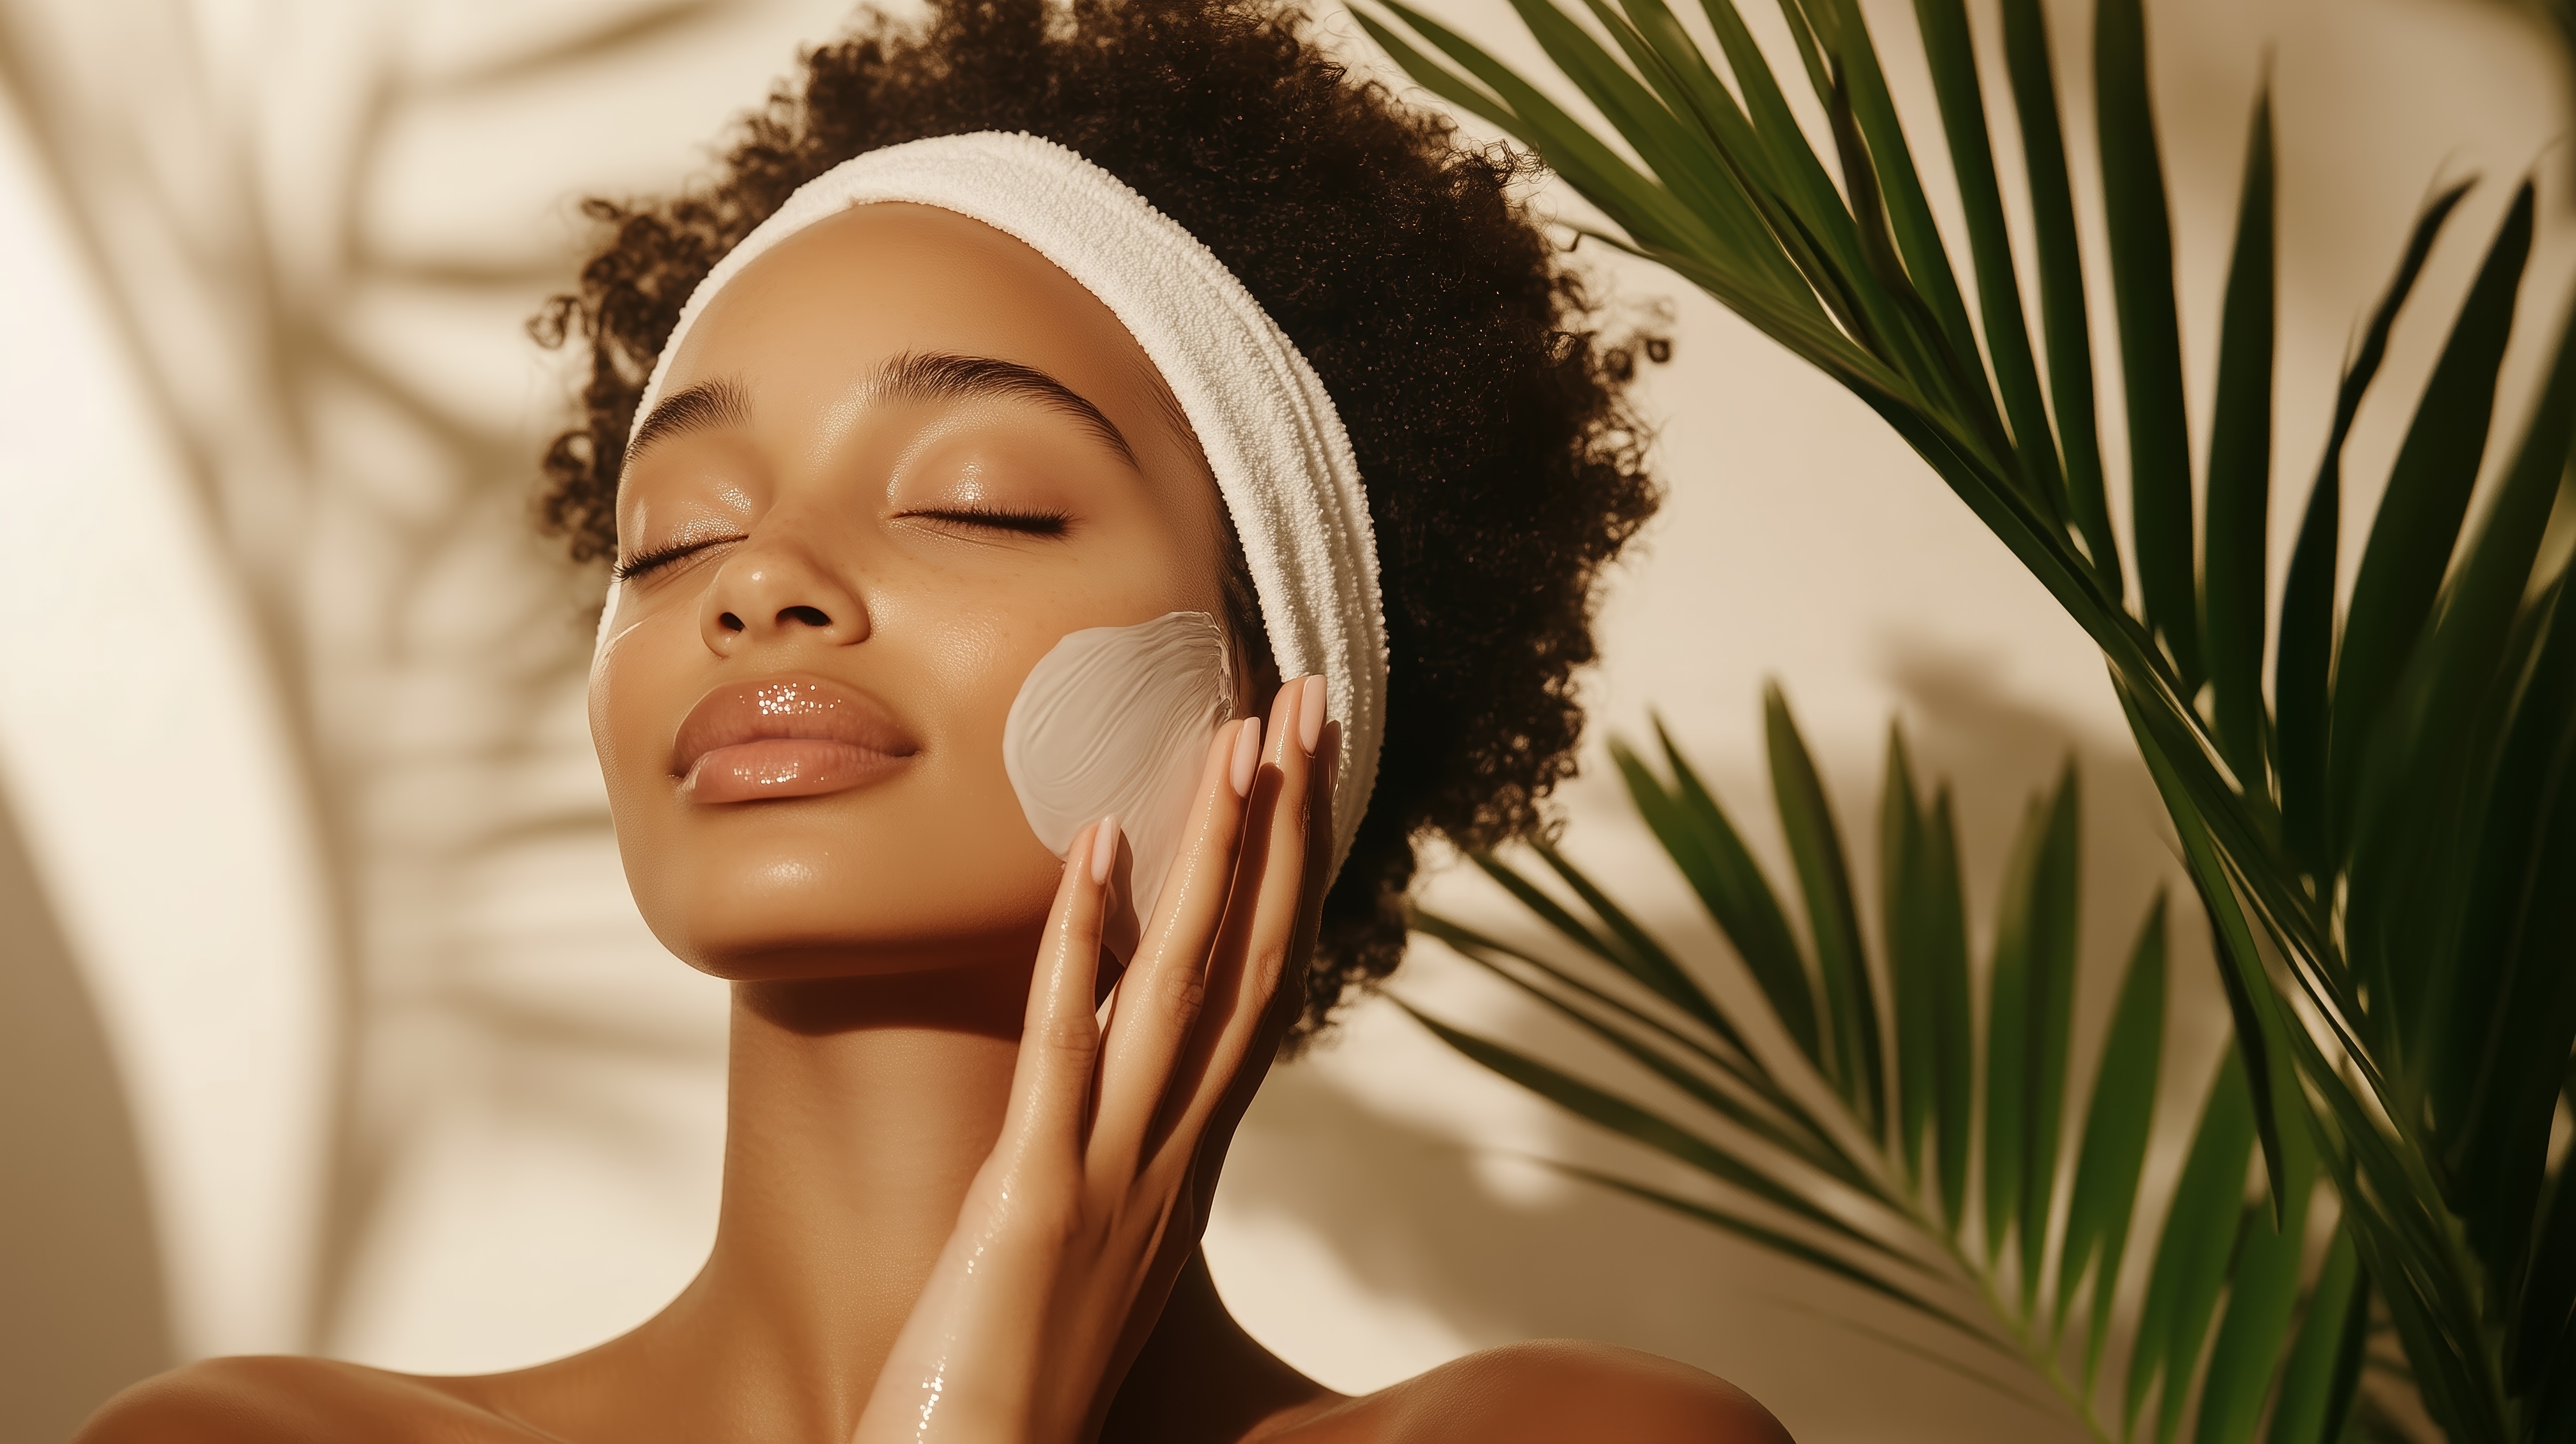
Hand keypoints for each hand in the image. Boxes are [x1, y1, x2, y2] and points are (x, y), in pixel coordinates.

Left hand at [851, 675, 1335, 1443]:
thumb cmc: (1028, 1364)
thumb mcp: (1097, 1232)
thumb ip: (1119, 1137)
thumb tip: (1116, 1044)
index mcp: (1191, 1154)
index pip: (1267, 983)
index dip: (1293, 867)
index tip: (1305, 762)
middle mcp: (1178, 1151)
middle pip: (1257, 958)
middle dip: (1286, 822)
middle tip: (1308, 698)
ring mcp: (1116, 1171)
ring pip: (1188, 984)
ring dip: (1217, 852)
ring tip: (1235, 737)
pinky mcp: (1037, 1199)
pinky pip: (1066, 1050)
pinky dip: (1085, 945)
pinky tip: (1099, 849)